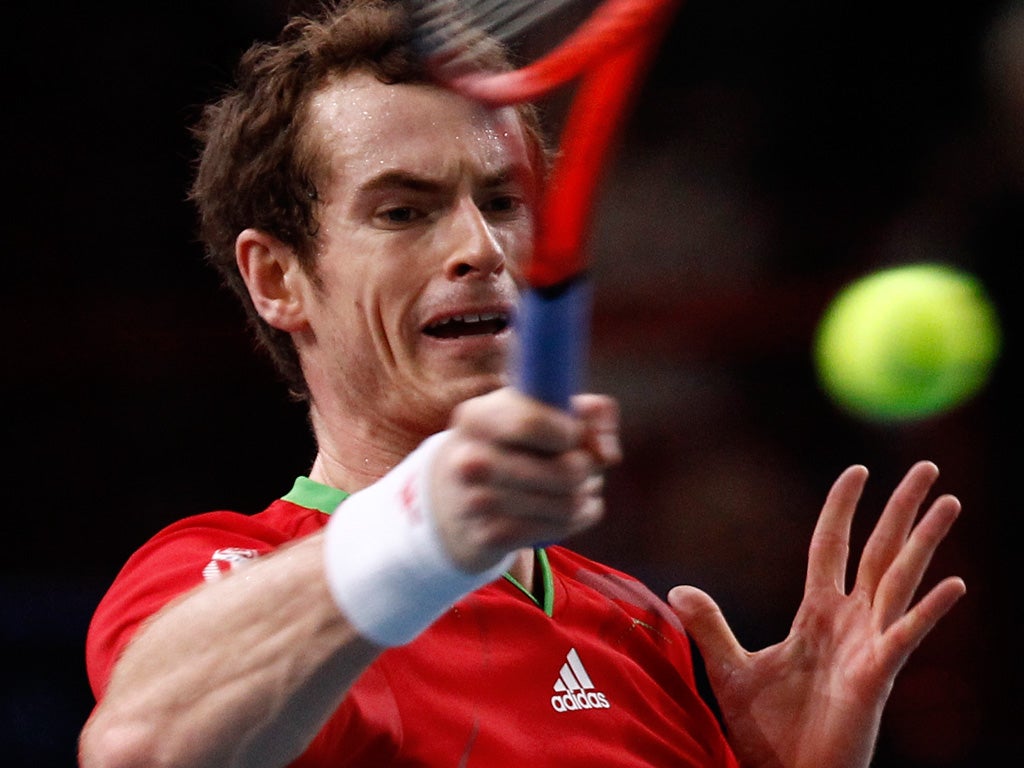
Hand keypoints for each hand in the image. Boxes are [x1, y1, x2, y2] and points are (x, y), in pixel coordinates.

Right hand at [429, 388, 621, 571]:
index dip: (570, 430)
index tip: (573, 433)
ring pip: (569, 503)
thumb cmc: (510, 444)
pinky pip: (560, 528)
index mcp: (476, 418)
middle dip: (588, 467)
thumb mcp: (535, 411)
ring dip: (585, 494)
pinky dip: (578, 518)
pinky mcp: (490, 537)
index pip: (532, 423)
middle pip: (565, 470)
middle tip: (584, 464)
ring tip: (579, 485)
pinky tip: (571, 509)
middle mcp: (469, 461)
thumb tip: (608, 455)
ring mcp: (476, 503)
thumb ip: (587, 413)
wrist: (455, 498)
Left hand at [667, 461, 965, 767]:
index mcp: (817, 613)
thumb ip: (711, 625)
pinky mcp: (876, 676)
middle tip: (926, 468)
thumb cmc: (767, 729)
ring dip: (924, 541)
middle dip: (901, 509)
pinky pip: (905, 636)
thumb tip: (679, 588)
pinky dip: (928, 610)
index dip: (843, 508)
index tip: (856, 471)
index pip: (831, 546)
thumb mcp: (730, 668)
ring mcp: (867, 646)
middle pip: (878, 551)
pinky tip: (954, 583)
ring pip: (899, 580)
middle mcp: (849, 622)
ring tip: (949, 502)